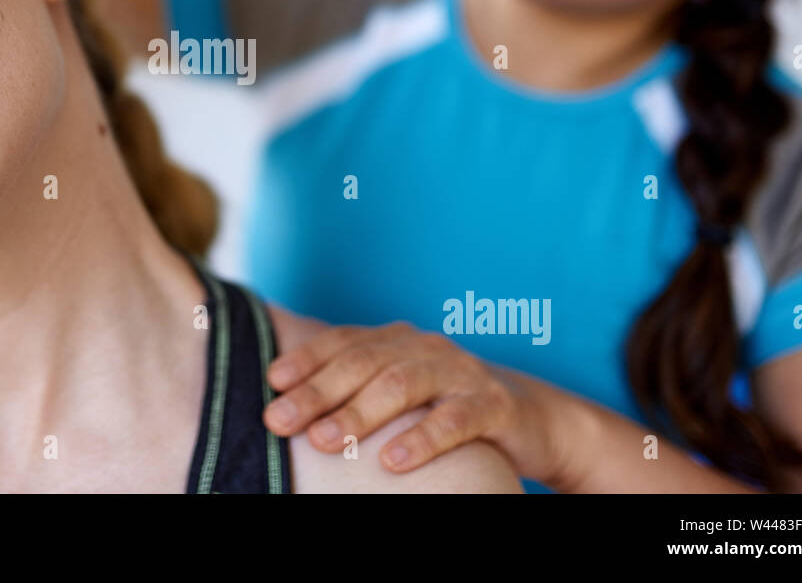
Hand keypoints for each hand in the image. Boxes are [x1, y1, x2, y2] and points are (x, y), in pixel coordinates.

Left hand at [263, 322, 571, 484]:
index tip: (272, 382)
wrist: (529, 418)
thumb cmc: (445, 406)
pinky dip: (421, 439)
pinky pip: (454, 420)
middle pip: (363, 362)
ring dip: (358, 414)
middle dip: (318, 392)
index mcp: (397, 340)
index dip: (306, 359)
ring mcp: (459, 372)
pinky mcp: (493, 404)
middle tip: (281, 419)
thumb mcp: (400, 392)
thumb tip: (286, 407)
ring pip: (402, 385)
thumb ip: (355, 389)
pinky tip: (392, 462)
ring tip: (325, 442)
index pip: (343, 341)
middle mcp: (425, 347)